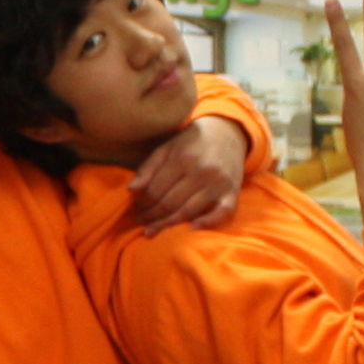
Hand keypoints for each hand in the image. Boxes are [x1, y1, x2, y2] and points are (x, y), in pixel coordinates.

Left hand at [126, 113, 249, 231]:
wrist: (227, 133)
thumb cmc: (191, 143)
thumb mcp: (167, 148)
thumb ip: (148, 168)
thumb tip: (131, 190)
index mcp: (183, 159)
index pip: (156, 189)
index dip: (143, 203)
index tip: (135, 209)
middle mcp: (201, 171)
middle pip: (170, 203)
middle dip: (151, 216)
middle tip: (140, 221)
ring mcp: (218, 183)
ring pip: (189, 211)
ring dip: (168, 224)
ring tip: (151, 230)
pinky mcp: (232, 192)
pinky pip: (222, 212)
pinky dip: (208, 222)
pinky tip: (191, 228)